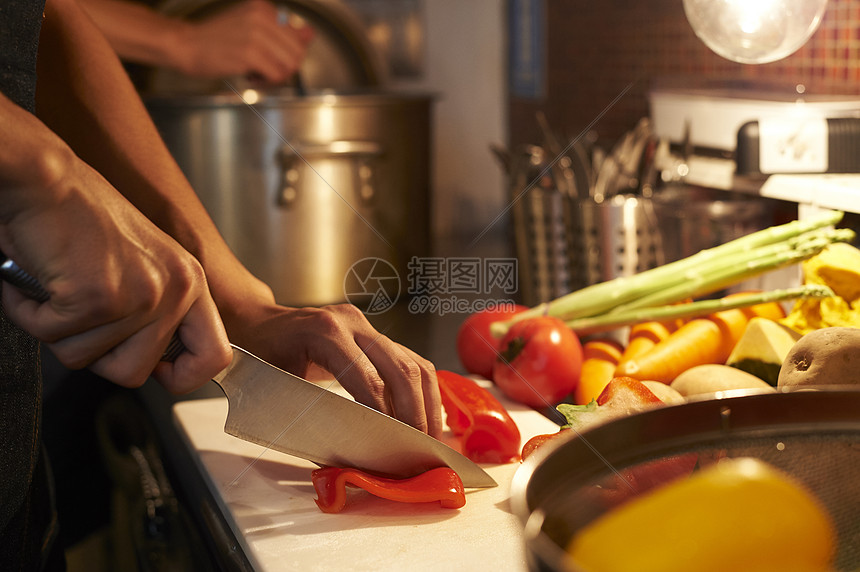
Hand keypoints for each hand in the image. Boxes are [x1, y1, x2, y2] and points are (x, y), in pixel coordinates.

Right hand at [0, 149, 230, 393]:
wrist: (44, 177)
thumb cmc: (81, 215)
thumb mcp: (144, 263)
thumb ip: (159, 310)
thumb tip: (157, 363)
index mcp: (190, 282)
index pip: (215, 356)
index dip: (183, 377)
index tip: (155, 372)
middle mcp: (174, 290)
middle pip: (134, 373)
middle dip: (94, 353)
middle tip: (78, 313)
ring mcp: (139, 296)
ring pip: (86, 358)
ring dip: (56, 328)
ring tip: (57, 283)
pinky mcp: (97, 298)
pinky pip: (52, 335)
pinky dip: (30, 312)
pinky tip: (38, 278)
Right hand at [177, 0, 313, 82]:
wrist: (187, 44)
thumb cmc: (218, 39)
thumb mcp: (252, 27)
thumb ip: (283, 31)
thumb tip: (310, 34)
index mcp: (264, 8)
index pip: (299, 36)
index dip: (290, 54)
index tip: (273, 58)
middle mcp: (262, 16)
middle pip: (298, 52)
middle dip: (287, 67)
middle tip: (268, 70)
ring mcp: (256, 34)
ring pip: (290, 64)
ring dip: (278, 76)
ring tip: (259, 73)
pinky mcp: (249, 53)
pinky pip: (276, 74)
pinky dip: (267, 81)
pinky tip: (252, 76)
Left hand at [225, 303, 443, 437]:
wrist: (257, 323)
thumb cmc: (258, 355)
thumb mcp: (271, 385)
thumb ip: (307, 413)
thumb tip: (346, 455)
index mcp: (324, 332)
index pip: (368, 379)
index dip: (386, 416)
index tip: (397, 448)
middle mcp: (352, 323)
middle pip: (401, 368)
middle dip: (416, 413)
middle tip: (421, 449)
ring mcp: (367, 326)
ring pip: (414, 363)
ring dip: (427, 403)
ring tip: (429, 438)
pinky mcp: (375, 334)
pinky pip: (410, 361)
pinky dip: (422, 391)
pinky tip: (425, 417)